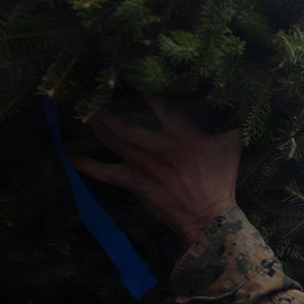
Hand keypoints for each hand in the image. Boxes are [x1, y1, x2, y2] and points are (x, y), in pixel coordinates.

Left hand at [71, 99, 241, 248]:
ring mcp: (146, 166)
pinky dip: (90, 166)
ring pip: (117, 142)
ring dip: (100, 128)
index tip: (133, 85)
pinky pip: (108, 174)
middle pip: (130, 125)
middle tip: (96, 98)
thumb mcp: (231, 148)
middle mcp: (162, 148)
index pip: (162, 109)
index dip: (146, 97)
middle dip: (112, 111)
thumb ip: (228, 125)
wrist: (209, 218)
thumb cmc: (221, 183)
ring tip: (87, 115)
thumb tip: (232, 105)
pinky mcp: (137, 183)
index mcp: (185, 136)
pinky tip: (71, 158)